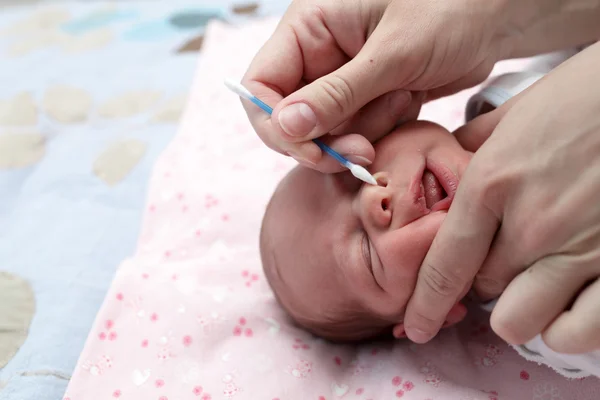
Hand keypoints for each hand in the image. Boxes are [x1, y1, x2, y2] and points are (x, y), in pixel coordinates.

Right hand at [242, 0, 524, 170]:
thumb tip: (287, 126)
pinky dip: (381, 129)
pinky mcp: (366, 97)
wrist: (496, 16)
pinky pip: (356, 131)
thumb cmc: (450, 10)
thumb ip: (338, 93)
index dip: (276, 126)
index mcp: (308, 28)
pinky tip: (409, 99)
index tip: (313, 152)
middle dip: (326, 141)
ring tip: (404, 98)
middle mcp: (316, 55)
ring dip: (363, 131)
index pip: (261, 86)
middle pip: (291, 118)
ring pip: (327, 131)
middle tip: (364, 152)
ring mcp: (341, 79)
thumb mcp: (393, 53)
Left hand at [404, 42, 599, 352]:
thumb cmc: (589, 93)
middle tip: (502, 264)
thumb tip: (445, 160)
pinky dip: (565, 325)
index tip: (416, 325)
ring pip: (519, 321)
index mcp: (492, 183)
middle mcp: (530, 224)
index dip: (423, 305)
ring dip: (520, 308)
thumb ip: (474, 144)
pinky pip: (575, 332)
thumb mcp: (519, 110)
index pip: (443, 265)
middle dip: (482, 284)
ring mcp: (581, 249)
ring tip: (535, 282)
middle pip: (480, 291)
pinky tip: (570, 300)